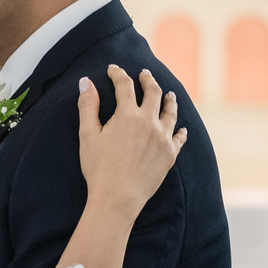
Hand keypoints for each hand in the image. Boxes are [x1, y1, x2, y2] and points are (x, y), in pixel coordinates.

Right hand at [77, 66, 186, 220]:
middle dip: (148, 80)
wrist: (117, 198)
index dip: (118, 74)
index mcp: (127, 115)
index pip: (124, 85)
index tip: (113, 69)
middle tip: (145, 74)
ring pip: (171, 112)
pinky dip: (180, 130)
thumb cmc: (98, 168)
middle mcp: (149, 122)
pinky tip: (181, 128)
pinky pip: (179, 137)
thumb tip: (85, 82)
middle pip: (153, 92)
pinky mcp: (170, 155)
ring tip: (169, 94)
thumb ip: (88, 106)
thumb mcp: (88, 135)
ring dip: (169, 100)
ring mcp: (163, 138)